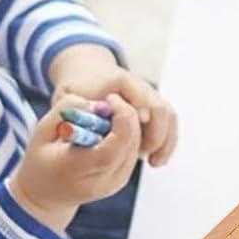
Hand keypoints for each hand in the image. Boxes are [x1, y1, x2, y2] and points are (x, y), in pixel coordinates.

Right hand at [11, 91, 141, 232]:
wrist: (45, 196)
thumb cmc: (41, 160)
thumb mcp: (41, 132)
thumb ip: (65, 111)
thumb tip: (98, 103)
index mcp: (79, 171)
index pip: (114, 145)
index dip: (121, 117)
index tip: (109, 99)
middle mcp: (102, 181)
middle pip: (131, 141)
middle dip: (126, 114)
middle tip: (109, 102)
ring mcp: (116, 183)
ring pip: (136, 143)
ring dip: (127, 123)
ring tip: (104, 118)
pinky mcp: (123, 179)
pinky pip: (134, 148)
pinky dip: (127, 133)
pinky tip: (107, 129)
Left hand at [48, 44, 177, 166]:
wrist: (89, 76)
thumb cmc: (76, 90)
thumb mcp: (69, 96)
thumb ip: (74, 108)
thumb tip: (88, 123)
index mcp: (120, 81)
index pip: (139, 96)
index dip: (138, 118)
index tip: (136, 138)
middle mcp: (140, 87)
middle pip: (159, 108)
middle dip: (155, 135)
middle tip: (144, 155)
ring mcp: (149, 96)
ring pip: (168, 116)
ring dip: (164, 141)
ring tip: (154, 162)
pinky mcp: (153, 109)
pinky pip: (168, 123)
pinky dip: (166, 142)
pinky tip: (156, 160)